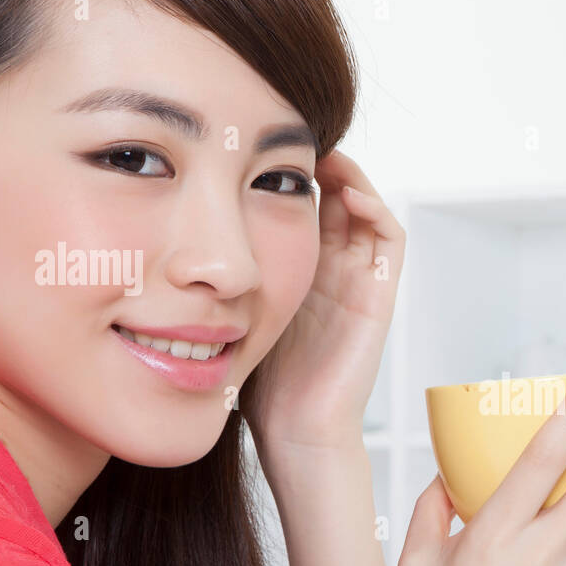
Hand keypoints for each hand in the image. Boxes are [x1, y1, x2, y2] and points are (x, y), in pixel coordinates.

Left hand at [244, 150, 404, 454]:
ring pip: (364, 208)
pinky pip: (390, 239)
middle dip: (314, 163)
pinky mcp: (380, 295)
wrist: (296, 430)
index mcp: (297, 270)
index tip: (253, 145)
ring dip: (348, 175)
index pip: (298, 203)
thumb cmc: (259, 384)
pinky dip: (374, 207)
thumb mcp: (228, 310)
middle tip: (292, 135)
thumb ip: (217, 276)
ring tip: (320, 151)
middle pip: (333, 196)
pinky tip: (345, 190)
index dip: (282, 171)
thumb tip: (176, 239)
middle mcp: (332, 271)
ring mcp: (359, 281)